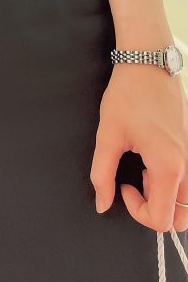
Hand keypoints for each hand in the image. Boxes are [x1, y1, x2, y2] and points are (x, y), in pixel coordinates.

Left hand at [90, 64, 187, 231]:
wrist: (148, 62)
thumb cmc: (128, 95)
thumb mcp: (108, 135)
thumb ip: (102, 175)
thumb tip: (102, 204)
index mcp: (169, 166)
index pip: (163, 219)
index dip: (138, 211)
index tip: (121, 186)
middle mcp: (187, 164)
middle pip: (183, 216)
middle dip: (157, 210)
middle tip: (135, 183)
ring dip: (166, 195)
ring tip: (142, 168)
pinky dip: (171, 179)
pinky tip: (151, 156)